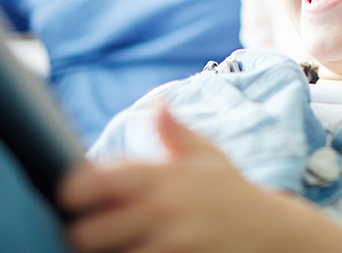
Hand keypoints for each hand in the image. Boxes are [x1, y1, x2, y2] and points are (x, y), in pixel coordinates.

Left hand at [58, 104, 287, 252]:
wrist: (271, 232)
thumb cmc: (230, 191)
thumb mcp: (207, 155)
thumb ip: (174, 131)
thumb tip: (158, 104)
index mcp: (162, 177)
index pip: (100, 181)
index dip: (74, 189)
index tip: (70, 194)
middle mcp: (162, 211)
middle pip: (88, 233)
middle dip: (81, 232)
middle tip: (86, 228)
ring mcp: (169, 245)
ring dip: (104, 252)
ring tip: (109, 244)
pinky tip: (133, 251)